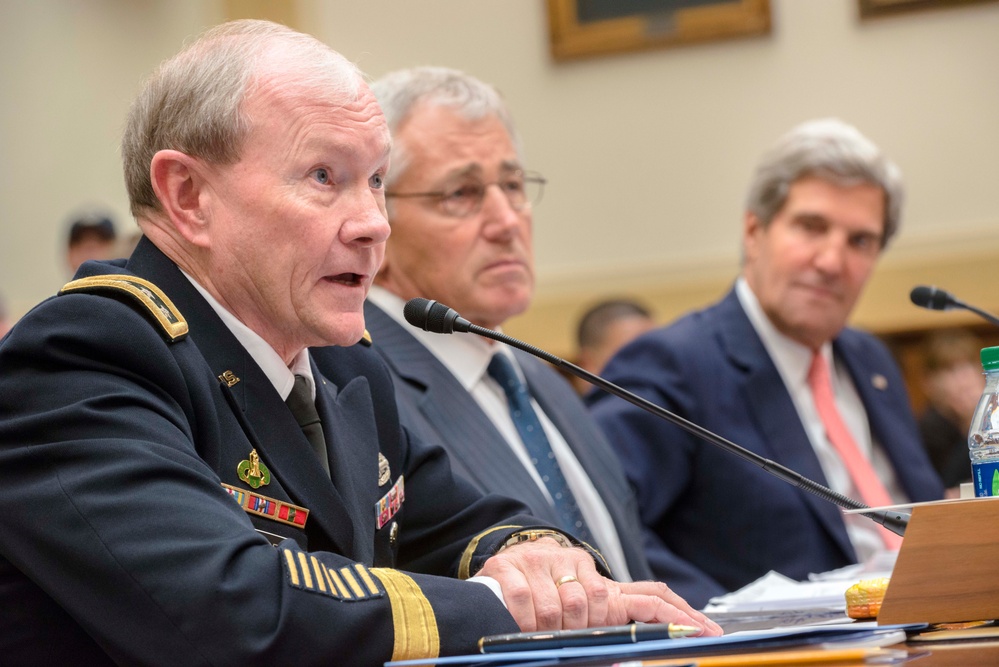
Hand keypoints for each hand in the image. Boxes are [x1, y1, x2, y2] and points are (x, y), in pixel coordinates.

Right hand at [476, 537, 721, 635]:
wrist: (502, 562)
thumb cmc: (548, 597)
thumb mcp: (585, 611)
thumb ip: (613, 627)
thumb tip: (633, 655)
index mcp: (604, 582)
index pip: (651, 595)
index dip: (679, 615)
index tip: (706, 634)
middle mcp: (576, 564)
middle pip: (595, 605)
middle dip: (582, 631)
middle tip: (568, 635)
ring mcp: (544, 561)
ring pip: (561, 606)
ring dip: (551, 629)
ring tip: (542, 631)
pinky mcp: (512, 565)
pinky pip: (525, 601)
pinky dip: (525, 621)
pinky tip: (523, 623)